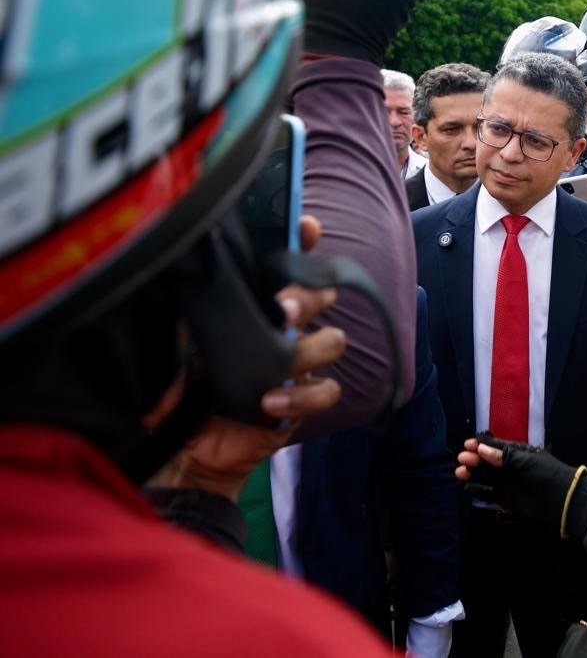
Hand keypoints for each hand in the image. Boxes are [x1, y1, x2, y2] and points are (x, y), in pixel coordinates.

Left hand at [148, 216, 343, 500]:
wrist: (181, 446)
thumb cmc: (174, 388)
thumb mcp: (168, 342)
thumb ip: (174, 313)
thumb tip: (172, 273)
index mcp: (254, 305)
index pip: (286, 264)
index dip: (303, 241)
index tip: (307, 226)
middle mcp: (282, 329)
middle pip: (323, 295)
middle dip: (310, 296)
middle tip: (285, 308)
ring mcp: (296, 365)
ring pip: (333, 341)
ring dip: (311, 348)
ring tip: (281, 360)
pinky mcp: (300, 403)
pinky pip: (326, 392)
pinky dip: (302, 397)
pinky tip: (268, 404)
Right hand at [456, 435, 586, 538]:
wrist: (561, 501)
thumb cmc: (545, 474)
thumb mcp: (525, 461)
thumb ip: (503, 455)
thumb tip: (481, 448)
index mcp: (517, 453)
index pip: (495, 446)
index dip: (481, 444)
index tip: (467, 444)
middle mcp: (510, 467)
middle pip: (486, 461)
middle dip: (473, 459)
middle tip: (462, 460)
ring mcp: (508, 483)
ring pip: (485, 477)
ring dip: (472, 474)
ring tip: (460, 473)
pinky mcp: (506, 499)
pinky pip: (488, 494)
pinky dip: (477, 491)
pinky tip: (468, 487)